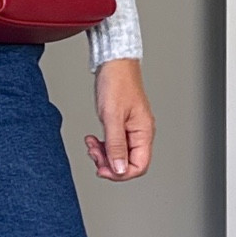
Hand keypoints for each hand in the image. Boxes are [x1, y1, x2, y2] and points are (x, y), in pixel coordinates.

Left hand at [86, 59, 154, 180]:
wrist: (114, 63)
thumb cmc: (116, 83)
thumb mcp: (112, 117)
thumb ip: (116, 145)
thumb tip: (120, 170)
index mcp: (144, 132)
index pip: (139, 166)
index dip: (120, 173)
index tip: (101, 168)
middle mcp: (141, 133)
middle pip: (129, 163)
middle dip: (108, 163)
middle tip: (93, 153)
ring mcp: (132, 129)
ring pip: (120, 155)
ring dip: (103, 154)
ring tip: (91, 144)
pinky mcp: (123, 124)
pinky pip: (115, 144)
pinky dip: (103, 145)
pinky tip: (93, 139)